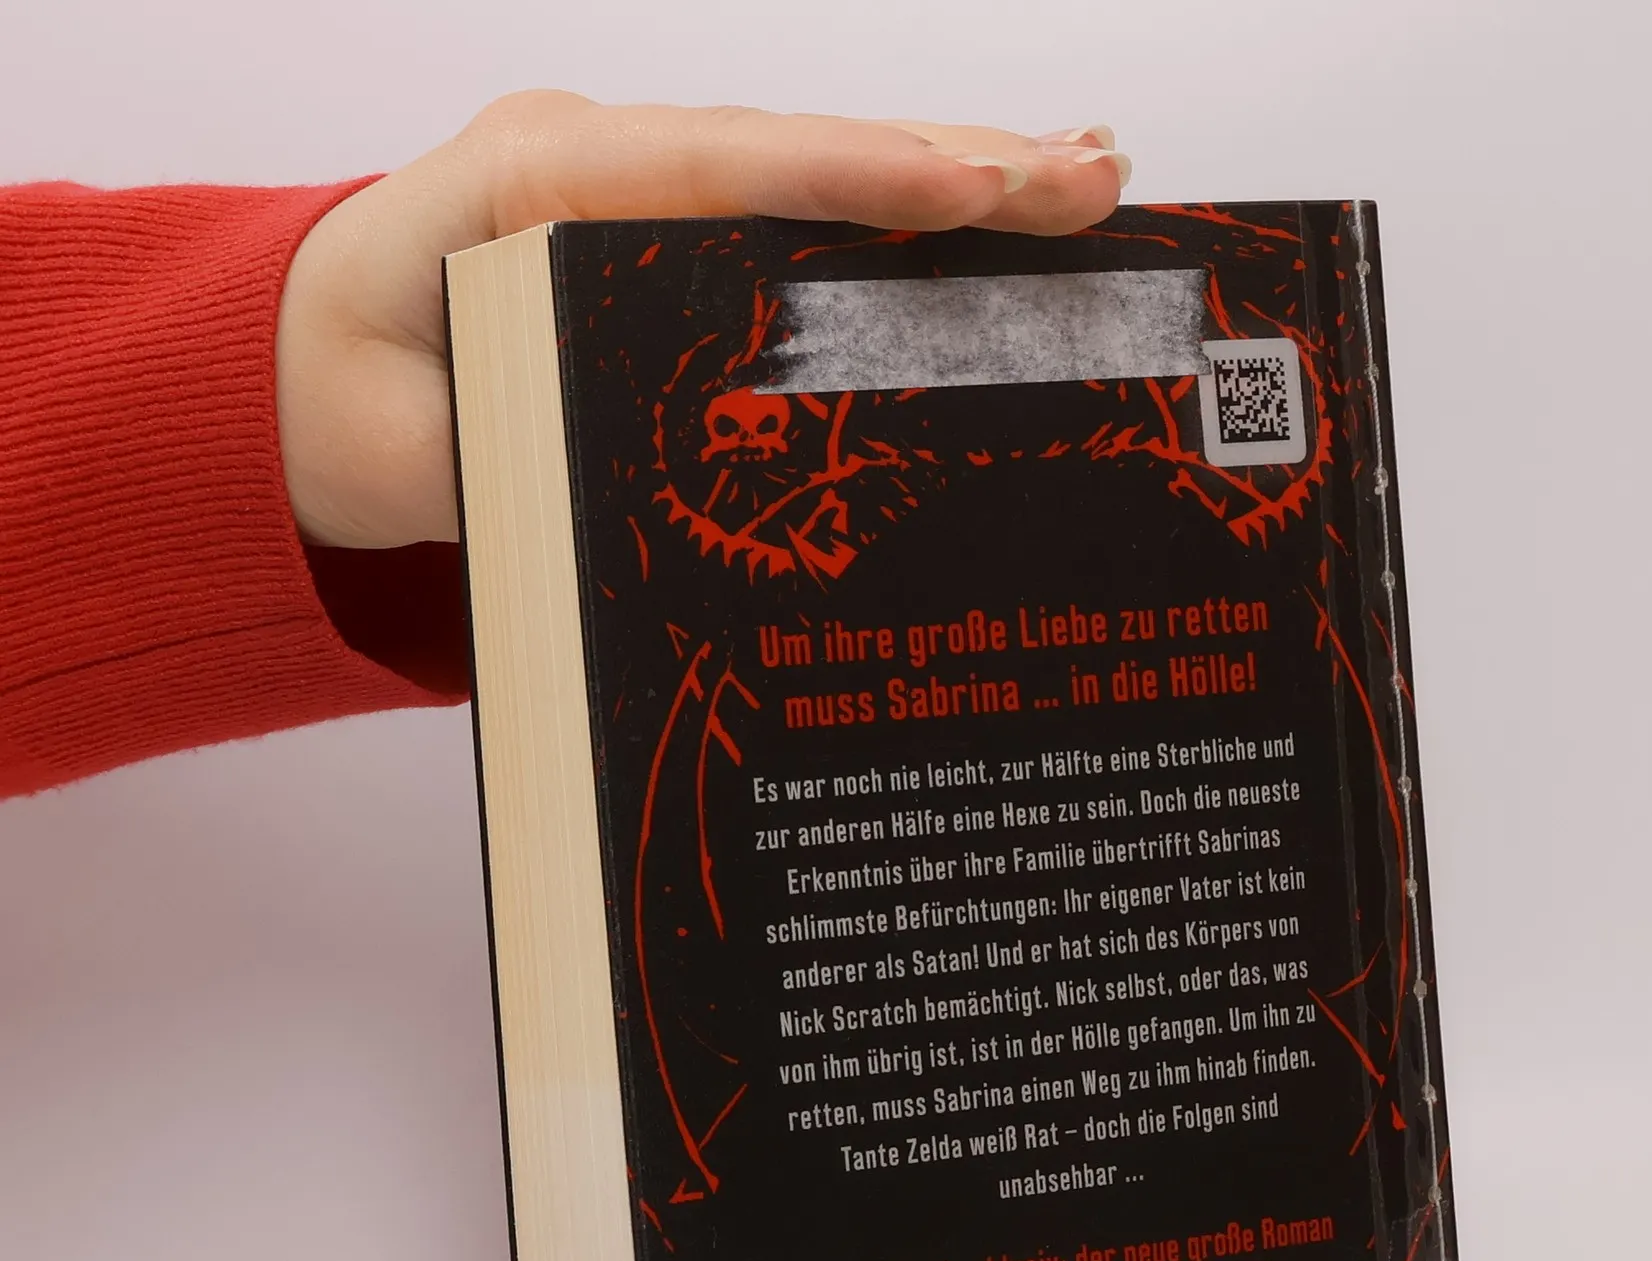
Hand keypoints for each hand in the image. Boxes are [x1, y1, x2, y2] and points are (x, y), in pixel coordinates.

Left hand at [275, 95, 1127, 548]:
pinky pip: (800, 206)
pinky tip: (992, 212)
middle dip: (957, 163)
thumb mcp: (416, 447)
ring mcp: (644, 182)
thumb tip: (651, 468)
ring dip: (957, 174)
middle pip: (803, 148)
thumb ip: (519, 450)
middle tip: (1092, 180)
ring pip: (818, 167)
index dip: (861, 180)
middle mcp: (605, 160)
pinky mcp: (672, 225)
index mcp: (535, 188)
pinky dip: (900, 209)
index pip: (726, 169)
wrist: (305, 371)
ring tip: (1088, 177)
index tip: (978, 191)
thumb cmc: (356, 405)